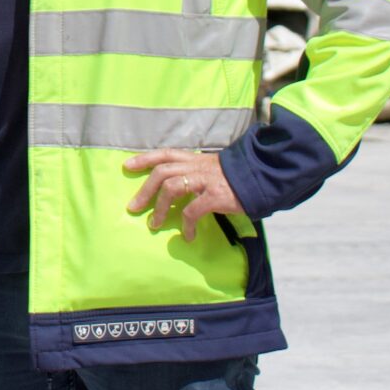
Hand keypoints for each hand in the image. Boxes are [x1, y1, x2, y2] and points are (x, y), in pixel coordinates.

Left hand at [122, 148, 242, 240]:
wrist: (263, 178)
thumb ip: (195, 174)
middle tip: (134, 207)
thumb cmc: (236, 178)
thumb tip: (176, 189)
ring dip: (160, 208)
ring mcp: (206, 180)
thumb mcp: (213, 169)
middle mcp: (197, 167)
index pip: (165, 153)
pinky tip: (187, 236)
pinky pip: (193, 211)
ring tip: (154, 224)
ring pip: (172, 188)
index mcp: (195, 160)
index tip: (126, 165)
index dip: (144, 158)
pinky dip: (186, 225)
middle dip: (145, 190)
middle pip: (162, 172)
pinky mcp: (216, 196)